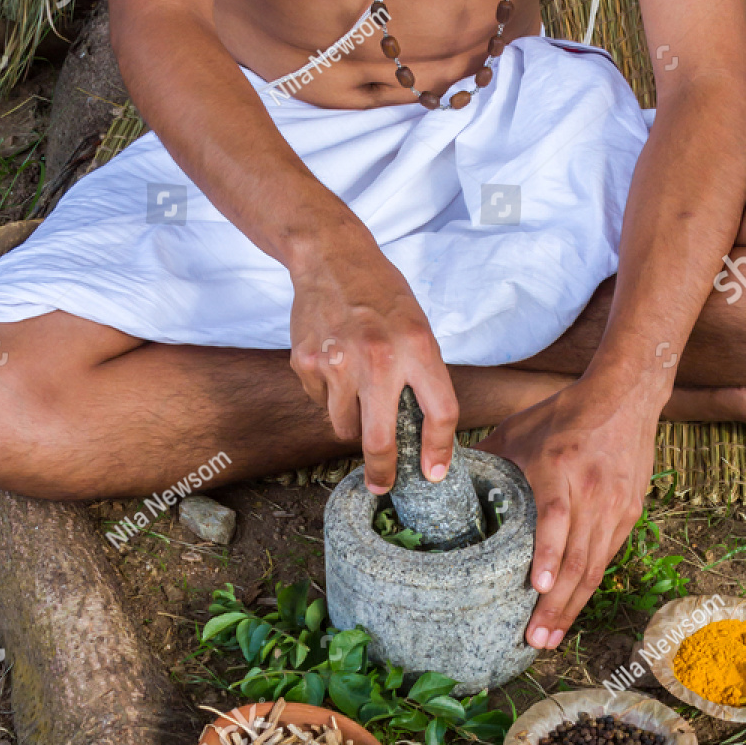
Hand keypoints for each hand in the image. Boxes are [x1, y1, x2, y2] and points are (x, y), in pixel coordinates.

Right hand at [289, 221, 458, 492]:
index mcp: (418, 347)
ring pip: (344, 426)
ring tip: (356, 386)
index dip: (439, 450)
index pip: (439, 412)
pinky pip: (319, 401)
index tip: (433, 473)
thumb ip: (421, 376)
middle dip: (383, 471)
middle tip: (383, 486)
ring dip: (352, 422)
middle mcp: (379, 358)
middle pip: (380, 440)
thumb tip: (420, 436)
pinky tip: (333, 361)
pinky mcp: (306, 362)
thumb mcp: (418, 328)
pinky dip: (328, 394)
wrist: (331, 258)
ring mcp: (337, 363)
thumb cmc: (382, 297)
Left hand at [481, 377, 663, 647]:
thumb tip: (441, 482)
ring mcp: (615, 506)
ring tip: (550, 638)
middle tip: (536, 639)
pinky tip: (571, 609)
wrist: (627, 396)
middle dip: (557, 603)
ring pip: (595, 566)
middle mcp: (592, 490)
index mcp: (559, 466)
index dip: (549, 553)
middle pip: (578, 556)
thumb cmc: (564, 413)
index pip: (556, 516)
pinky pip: (606, 558)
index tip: (537, 586)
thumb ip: (486, 459)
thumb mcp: (518, 430)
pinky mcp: (629, 514)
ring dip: (572, 606)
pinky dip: (587, 587)